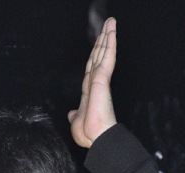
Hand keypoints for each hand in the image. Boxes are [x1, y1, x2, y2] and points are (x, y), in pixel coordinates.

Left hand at [68, 17, 117, 147]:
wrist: (96, 138)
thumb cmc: (88, 133)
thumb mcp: (76, 120)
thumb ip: (75, 113)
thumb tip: (71, 113)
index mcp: (90, 90)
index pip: (92, 66)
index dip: (96, 53)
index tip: (100, 40)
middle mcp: (95, 82)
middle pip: (98, 55)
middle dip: (103, 39)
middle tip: (109, 24)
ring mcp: (100, 80)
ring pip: (103, 52)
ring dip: (108, 36)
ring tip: (112, 22)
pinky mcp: (102, 79)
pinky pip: (106, 57)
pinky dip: (110, 44)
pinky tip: (112, 32)